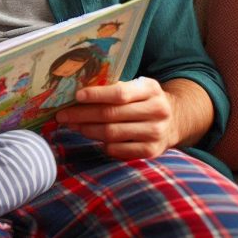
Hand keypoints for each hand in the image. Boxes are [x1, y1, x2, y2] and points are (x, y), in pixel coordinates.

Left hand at [55, 77, 177, 159]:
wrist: (175, 120)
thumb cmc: (144, 100)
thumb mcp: (136, 87)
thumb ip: (114, 87)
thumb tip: (79, 94)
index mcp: (150, 89)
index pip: (120, 94)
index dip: (96, 95)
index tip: (76, 96)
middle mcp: (156, 111)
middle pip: (111, 115)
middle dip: (82, 115)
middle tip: (62, 115)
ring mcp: (156, 133)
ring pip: (112, 133)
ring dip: (87, 129)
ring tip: (72, 125)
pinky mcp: (152, 151)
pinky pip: (119, 150)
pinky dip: (102, 144)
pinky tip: (92, 137)